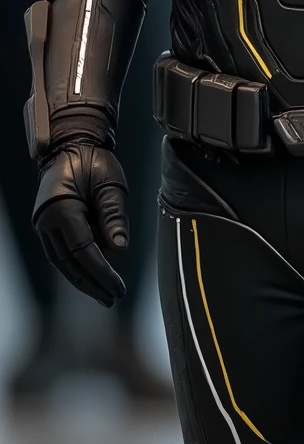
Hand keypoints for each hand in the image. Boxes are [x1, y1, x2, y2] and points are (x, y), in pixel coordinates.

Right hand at [33, 142, 128, 305]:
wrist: (70, 145)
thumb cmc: (92, 161)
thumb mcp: (111, 185)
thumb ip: (114, 216)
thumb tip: (119, 250)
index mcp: (62, 209)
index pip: (83, 251)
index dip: (102, 272)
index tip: (118, 287)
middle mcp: (47, 221)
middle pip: (69, 262)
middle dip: (92, 283)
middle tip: (112, 298)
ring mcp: (44, 224)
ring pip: (61, 262)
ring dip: (82, 279)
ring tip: (103, 294)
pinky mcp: (48, 225)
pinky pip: (60, 253)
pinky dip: (76, 266)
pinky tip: (92, 276)